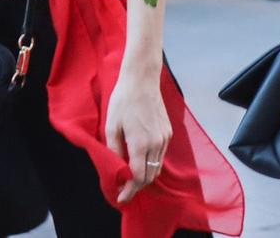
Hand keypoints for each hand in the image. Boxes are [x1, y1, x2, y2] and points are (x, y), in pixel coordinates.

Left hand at [106, 67, 172, 204]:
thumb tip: (116, 168)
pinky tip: (140, 160)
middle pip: (149, 176)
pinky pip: (160, 156)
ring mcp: (164, 139)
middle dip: (136, 186)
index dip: (129, 190)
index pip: (137, 177)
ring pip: (156, 168)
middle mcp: (156, 144)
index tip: (121, 198)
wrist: (142, 81)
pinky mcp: (168, 133)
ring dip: (144, 176)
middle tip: (123, 188)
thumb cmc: (123, 101)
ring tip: (130, 176)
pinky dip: (151, 163)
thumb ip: (114, 150)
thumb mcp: (111, 126)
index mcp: (140, 144)